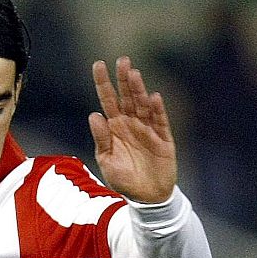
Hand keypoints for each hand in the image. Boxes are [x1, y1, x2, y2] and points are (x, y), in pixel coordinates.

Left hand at [88, 56, 177, 203]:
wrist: (147, 197)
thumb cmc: (124, 179)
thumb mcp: (107, 162)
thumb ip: (102, 140)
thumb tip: (93, 115)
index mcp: (115, 128)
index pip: (108, 101)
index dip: (103, 83)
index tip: (98, 64)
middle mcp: (131, 124)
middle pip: (127, 98)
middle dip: (124, 79)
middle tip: (122, 60)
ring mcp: (148, 129)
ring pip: (143, 105)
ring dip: (139, 90)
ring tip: (134, 74)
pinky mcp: (163, 139)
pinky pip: (160, 122)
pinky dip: (157, 110)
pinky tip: (153, 98)